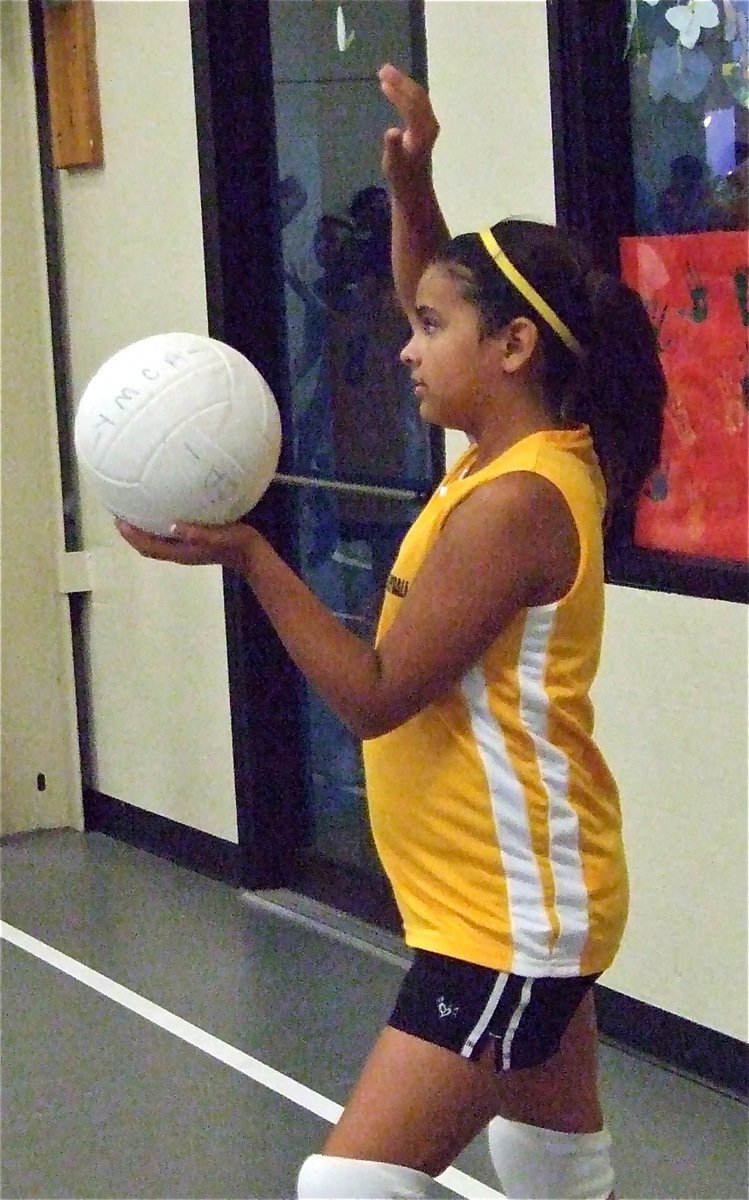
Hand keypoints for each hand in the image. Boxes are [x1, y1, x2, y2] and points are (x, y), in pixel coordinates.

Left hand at [115, 518, 257, 571]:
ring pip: (155, 542)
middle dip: (131, 534)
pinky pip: (166, 537)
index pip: (148, 547)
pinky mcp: (192, 543)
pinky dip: (156, 527)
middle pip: (147, 547)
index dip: (132, 536)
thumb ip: (198, 534)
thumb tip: (173, 525)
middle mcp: (178, 553)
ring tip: (134, 511)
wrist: (251, 555)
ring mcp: (184, 549)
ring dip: (142, 530)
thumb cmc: (236, 544)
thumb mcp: (219, 537)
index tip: (118, 520)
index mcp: (180, 552)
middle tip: (120, 513)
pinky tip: (160, 511)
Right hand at [378, 63, 439, 193]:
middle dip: (401, 81)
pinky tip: (394, 88)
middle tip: (382, 69)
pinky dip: (406, 91)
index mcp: (421, 132)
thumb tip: (392, 131)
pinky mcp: (426, 125)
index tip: (383, 79)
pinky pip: (418, 102)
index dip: (397, 90)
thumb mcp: (393, 164)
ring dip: (403, 84)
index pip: (411, 104)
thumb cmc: (401, 176)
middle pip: (417, 95)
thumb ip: (393, 147)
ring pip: (419, 96)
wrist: (414, 186)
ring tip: (386, 74)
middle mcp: (429, 124)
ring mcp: (429, 124)